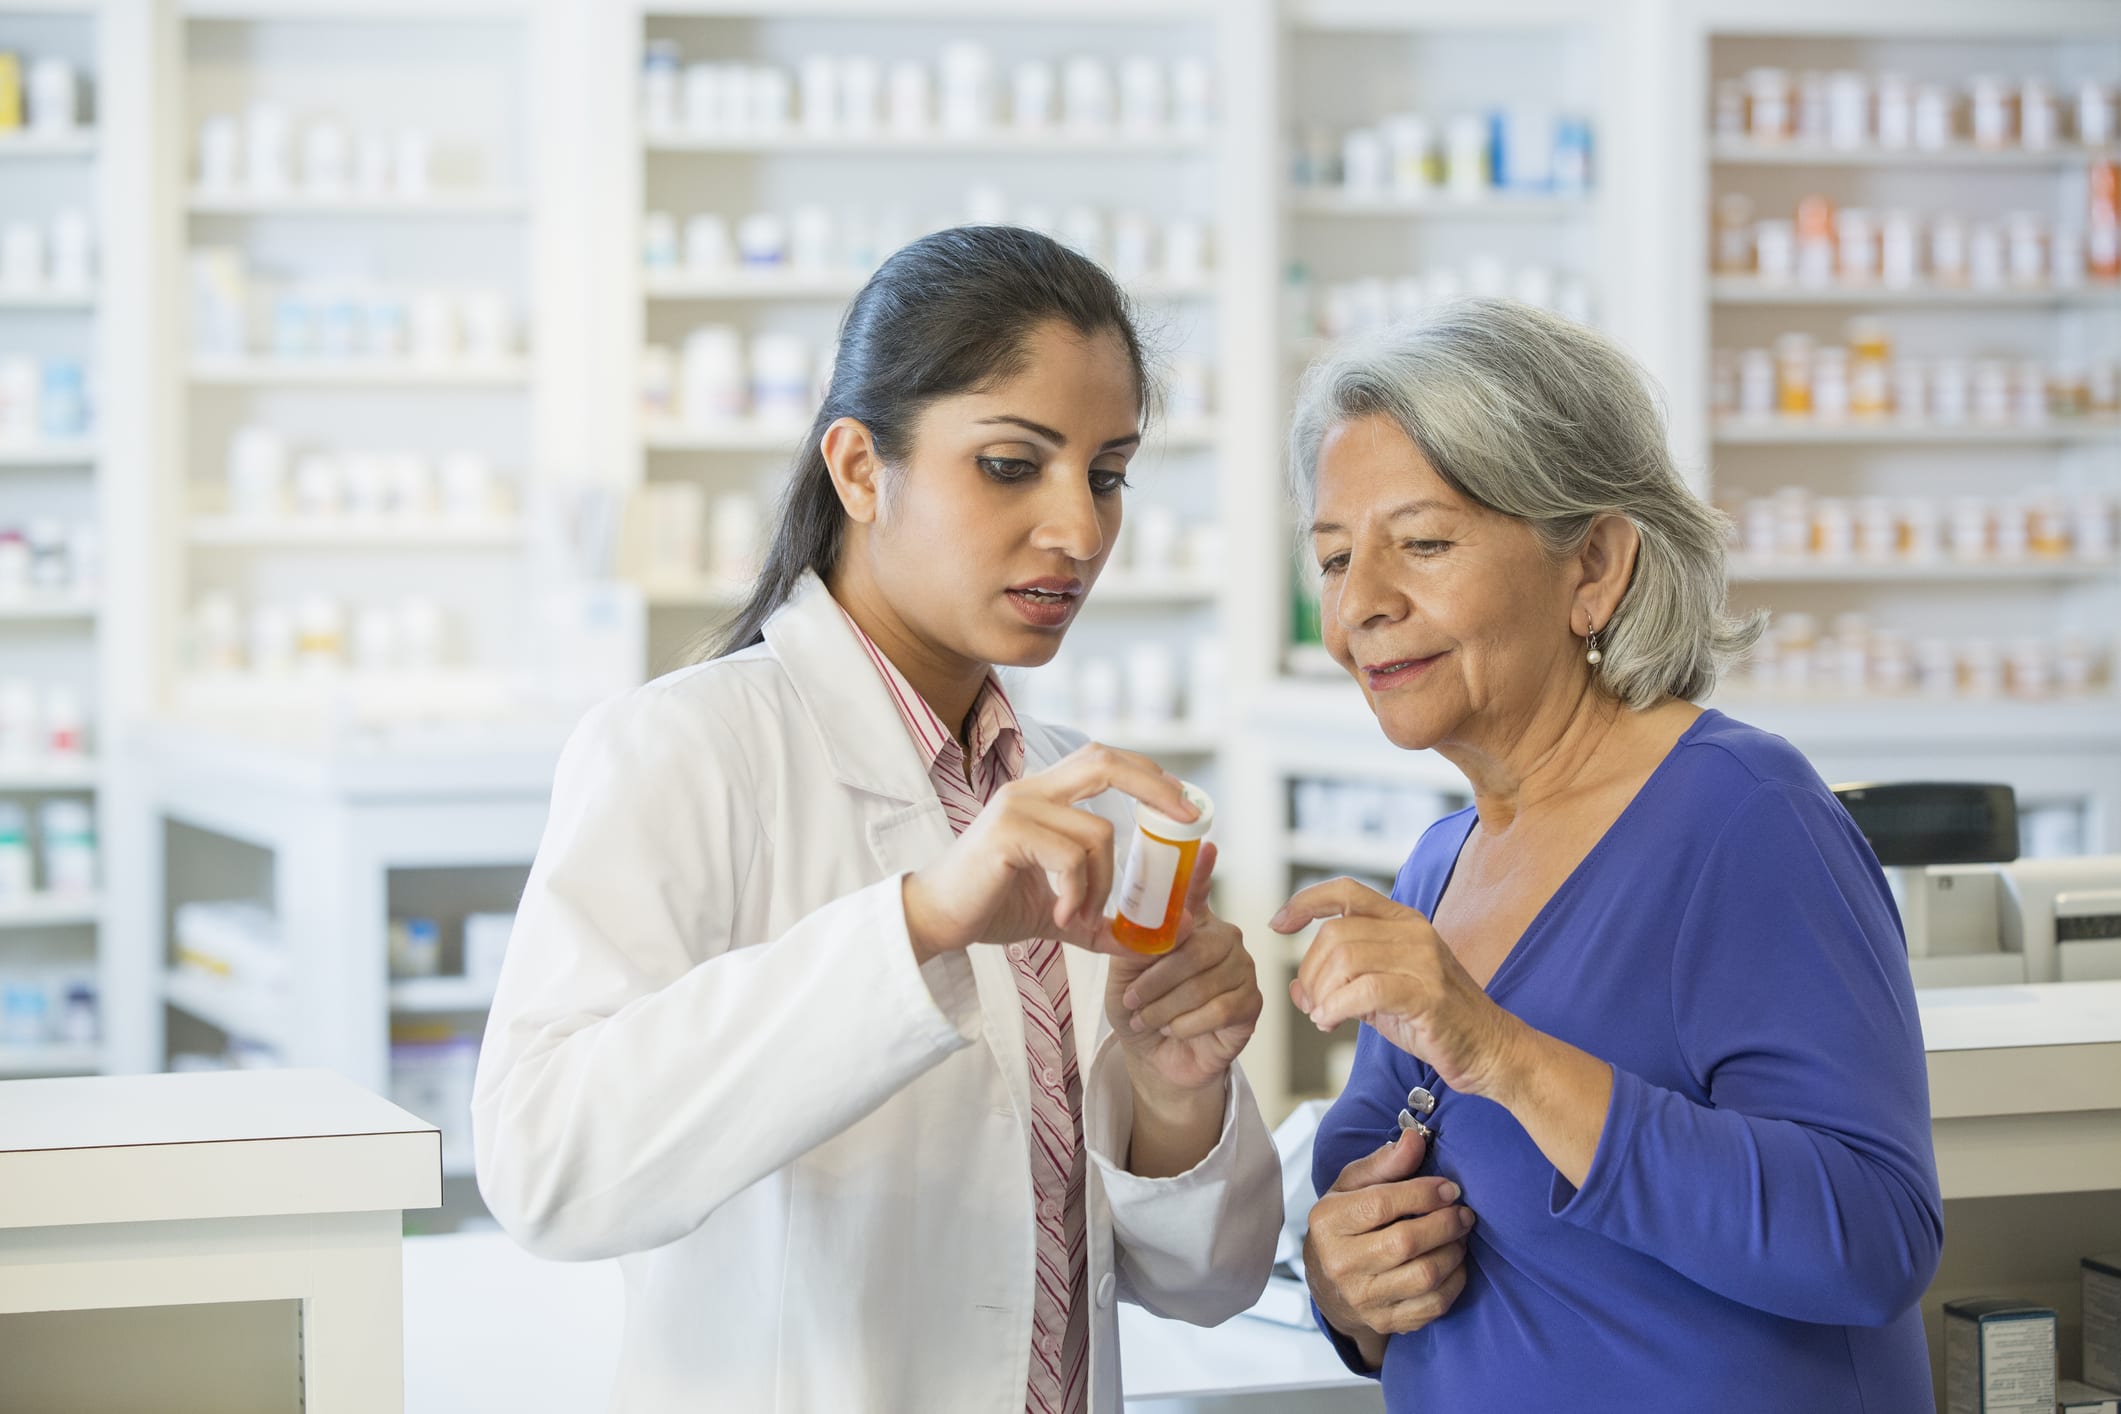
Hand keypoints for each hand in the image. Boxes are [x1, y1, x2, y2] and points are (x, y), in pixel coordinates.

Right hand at [901, 744, 1196, 964]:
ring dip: (1104, 883)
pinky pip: (1071, 858)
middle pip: (1105, 762)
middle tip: (1188, 821)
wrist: (932, 920)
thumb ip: (1097, 917)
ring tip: (1082, 916)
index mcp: (1043, 794)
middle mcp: (1030, 790)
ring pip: (1097, 833)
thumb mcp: (1056, 910)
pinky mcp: (1007, 834)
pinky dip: (1079, 893)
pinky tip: (1061, 915)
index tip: (1184, 804)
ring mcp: (1017, 807)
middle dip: (1155, 786)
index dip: (1148, 773)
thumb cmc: (988, 906)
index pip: (1103, 760)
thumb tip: (1145, 941)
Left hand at [1107, 844, 1262, 1093]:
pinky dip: (1187, 1024)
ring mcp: (1242, 969)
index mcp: (1191, 924)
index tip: (1206, 845)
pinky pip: (1219, 1010)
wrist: (1153, 1059)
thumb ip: (1136, 944)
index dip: (1201, 869)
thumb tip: (1156, 924)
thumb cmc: (1139, 1009)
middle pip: (1199, 946)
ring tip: (1146, 1018)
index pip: (1196, 891)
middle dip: (1158, 977)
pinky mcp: (1251, 1004)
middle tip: (1131, 999)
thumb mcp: (1123, 974)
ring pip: (1205, 982)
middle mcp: (1222, 938)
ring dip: (1165, 1006)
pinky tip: (1174, 1029)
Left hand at [1272, 877, 1522, 1098]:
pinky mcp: (1427, 994)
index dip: (1305, 902)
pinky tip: (1333, 1022)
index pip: (1346, 892)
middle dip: (1310, 972)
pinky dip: (1336, 1006)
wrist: (1490, 1049)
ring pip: (1345, 958)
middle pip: (1335, 934)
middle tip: (1311, 1004)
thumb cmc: (1434, 1021)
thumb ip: (1341, 983)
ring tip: (1323, 1016)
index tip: (1278, 924)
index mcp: (1402, 921)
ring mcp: (1423, 961)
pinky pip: (1365, 990)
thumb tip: (1295, 988)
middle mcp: (1413, 932)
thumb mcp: (1380, 994)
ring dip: (1321, 992)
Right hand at [1305, 1128, 1473, 1362]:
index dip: (1422, 1193)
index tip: (1449, 1187)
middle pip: (1405, 1242)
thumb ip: (1384, 1163)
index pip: (1380, 1204)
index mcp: (1328, 1222)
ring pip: (1425, 1275)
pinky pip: (1434, 1304)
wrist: (1329, 1286)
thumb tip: (1415, 1139)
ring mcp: (1363, 1298)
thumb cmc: (1345, 1225)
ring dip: (1454, 1251)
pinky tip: (1454, 1262)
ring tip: (1460, 1234)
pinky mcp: (1386, 1321)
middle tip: (1463, 1212)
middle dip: (1445, 1223)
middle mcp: (1341, 1263)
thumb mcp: (1351, 1187)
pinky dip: (1455, 1281)